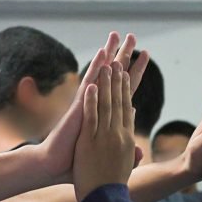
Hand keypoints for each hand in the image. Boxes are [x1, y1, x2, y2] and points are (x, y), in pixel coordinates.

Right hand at [37, 31, 146, 181]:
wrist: (56, 167)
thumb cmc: (78, 165)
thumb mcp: (109, 158)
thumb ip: (125, 152)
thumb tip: (140, 148)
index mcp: (106, 117)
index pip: (125, 91)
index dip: (134, 75)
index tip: (144, 58)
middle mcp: (98, 105)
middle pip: (115, 76)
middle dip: (124, 55)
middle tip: (132, 35)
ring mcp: (88, 102)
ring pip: (102, 73)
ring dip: (110, 53)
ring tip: (117, 34)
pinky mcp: (80, 105)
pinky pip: (89, 82)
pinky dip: (96, 67)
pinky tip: (103, 53)